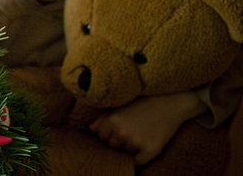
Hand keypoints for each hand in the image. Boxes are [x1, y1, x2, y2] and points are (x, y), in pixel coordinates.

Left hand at [89, 91, 205, 165]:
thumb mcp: (122, 106)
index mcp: (112, 120)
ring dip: (130, 147)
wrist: (171, 104)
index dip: (109, 133)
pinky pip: (138, 162)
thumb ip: (104, 117)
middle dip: (119, 140)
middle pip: (112, 146)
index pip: (101, 136)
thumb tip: (91, 129)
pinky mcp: (151, 150)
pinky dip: (139, 157)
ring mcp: (136, 142)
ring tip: (140, 133)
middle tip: (131, 130)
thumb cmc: (145, 103)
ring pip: (125, 152)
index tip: (117, 129)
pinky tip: (144, 146)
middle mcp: (122, 132)